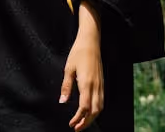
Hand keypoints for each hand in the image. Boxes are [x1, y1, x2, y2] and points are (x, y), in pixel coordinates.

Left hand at [60, 0, 103, 129]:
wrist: (91, 41)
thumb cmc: (78, 53)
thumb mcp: (68, 69)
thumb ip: (66, 87)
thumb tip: (62, 102)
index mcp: (86, 83)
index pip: (84, 107)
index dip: (78, 118)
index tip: (71, 124)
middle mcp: (96, 86)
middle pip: (95, 111)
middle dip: (86, 122)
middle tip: (76, 128)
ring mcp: (101, 84)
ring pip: (100, 107)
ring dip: (92, 117)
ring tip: (82, 122)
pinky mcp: (102, 82)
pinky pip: (101, 100)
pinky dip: (96, 109)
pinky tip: (89, 111)